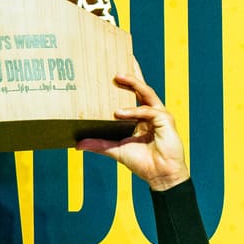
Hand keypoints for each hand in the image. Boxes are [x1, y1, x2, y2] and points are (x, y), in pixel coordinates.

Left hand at [77, 73, 187, 190]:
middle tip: (114, 68)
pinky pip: (148, 111)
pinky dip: (134, 111)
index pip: (134, 93)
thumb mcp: (115, 150)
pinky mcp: (166, 120)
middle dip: (131, 74)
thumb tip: (77, 145)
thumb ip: (99, 144)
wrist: (161, 176)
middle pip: (141, 88)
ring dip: (133, 83)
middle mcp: (151, 112)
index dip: (128, 80)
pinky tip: (119, 113)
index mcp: (141, 117)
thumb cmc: (142, 163)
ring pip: (146, 93)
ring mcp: (160, 115)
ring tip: (117, 77)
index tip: (116, 68)